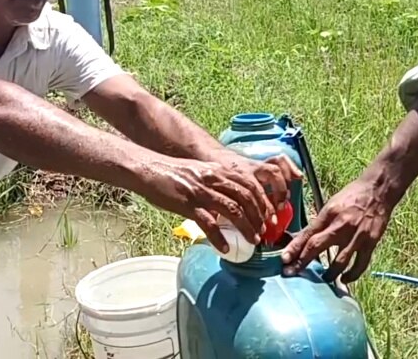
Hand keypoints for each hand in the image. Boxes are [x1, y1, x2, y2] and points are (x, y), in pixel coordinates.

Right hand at [140, 151, 300, 253]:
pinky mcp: (188, 205)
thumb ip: (215, 182)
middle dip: (260, 217)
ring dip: (247, 228)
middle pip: (247, 198)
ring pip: (234, 211)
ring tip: (253, 241)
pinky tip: (225, 248)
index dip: (263, 202)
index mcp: (217, 170)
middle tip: (264, 231)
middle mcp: (213, 179)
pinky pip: (209, 224)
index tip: (269, 216)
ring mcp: (201, 192)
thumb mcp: (199, 172)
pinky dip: (220, 239)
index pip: (250, 185)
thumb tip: (227, 201)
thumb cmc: (171, 171)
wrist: (148, 168)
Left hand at [281, 171, 393, 282]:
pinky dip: (352, 274)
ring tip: (322, 279)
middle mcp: (340, 226)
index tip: (284, 260)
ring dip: (329, 274)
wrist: (378, 190)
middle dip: (302, 262)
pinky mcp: (370, 242)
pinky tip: (344, 279)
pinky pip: (360, 264)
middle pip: (317, 247)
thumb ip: (320, 222)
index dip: (294, 248)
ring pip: (339, 261)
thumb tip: (306, 239)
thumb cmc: (351, 195)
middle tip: (291, 273)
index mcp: (328, 214)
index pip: (307, 234)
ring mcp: (356, 236)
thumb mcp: (330, 204)